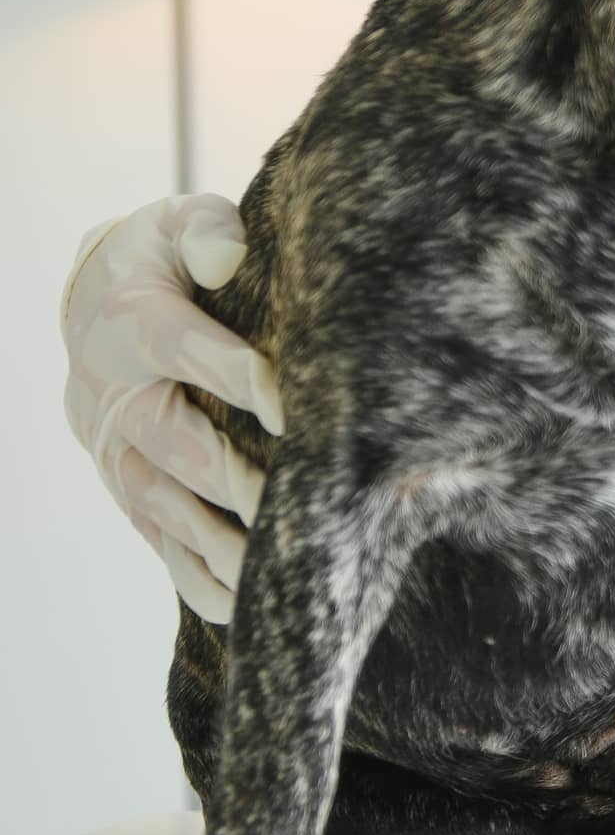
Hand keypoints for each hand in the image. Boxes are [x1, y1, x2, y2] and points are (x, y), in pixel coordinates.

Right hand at [60, 195, 283, 623]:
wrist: (98, 297)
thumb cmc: (166, 257)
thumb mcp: (180, 224)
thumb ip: (207, 233)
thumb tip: (225, 258)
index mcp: (134, 325)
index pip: (186, 350)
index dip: (237, 377)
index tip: (291, 407)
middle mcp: (115, 396)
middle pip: (175, 444)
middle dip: (236, 481)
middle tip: (296, 512)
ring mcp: (116, 451)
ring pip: (162, 506)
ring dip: (220, 544)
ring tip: (275, 578)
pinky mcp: (127, 487)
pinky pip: (157, 540)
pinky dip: (195, 577)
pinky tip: (240, 610)